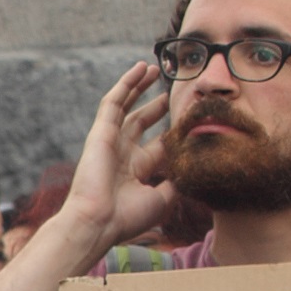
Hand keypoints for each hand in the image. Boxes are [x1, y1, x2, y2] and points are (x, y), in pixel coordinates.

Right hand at [52, 62, 175, 255]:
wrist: (97, 222)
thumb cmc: (126, 217)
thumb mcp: (162, 199)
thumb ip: (177, 182)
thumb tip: (192, 169)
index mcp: (136, 171)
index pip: (158, 144)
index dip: (174, 130)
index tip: (191, 116)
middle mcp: (122, 154)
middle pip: (141, 123)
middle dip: (155, 107)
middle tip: (170, 92)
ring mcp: (110, 142)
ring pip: (126, 107)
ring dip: (139, 88)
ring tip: (152, 69)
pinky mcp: (101, 133)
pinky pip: (113, 102)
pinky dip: (126, 84)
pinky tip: (139, 69)